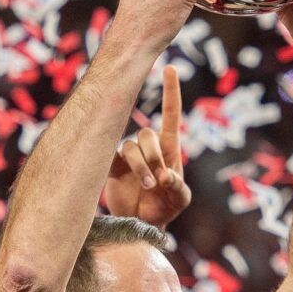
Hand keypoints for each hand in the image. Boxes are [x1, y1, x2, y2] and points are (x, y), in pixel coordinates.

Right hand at [104, 65, 191, 226]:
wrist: (142, 223)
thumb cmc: (166, 207)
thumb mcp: (180, 199)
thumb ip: (178, 186)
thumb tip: (165, 174)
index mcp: (169, 147)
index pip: (170, 114)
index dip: (170, 91)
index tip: (170, 68)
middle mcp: (147, 146)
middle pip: (147, 134)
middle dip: (154, 155)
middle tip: (159, 178)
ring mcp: (128, 155)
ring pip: (130, 147)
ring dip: (141, 167)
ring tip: (150, 186)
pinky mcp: (111, 165)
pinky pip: (112, 157)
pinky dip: (123, 167)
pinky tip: (125, 179)